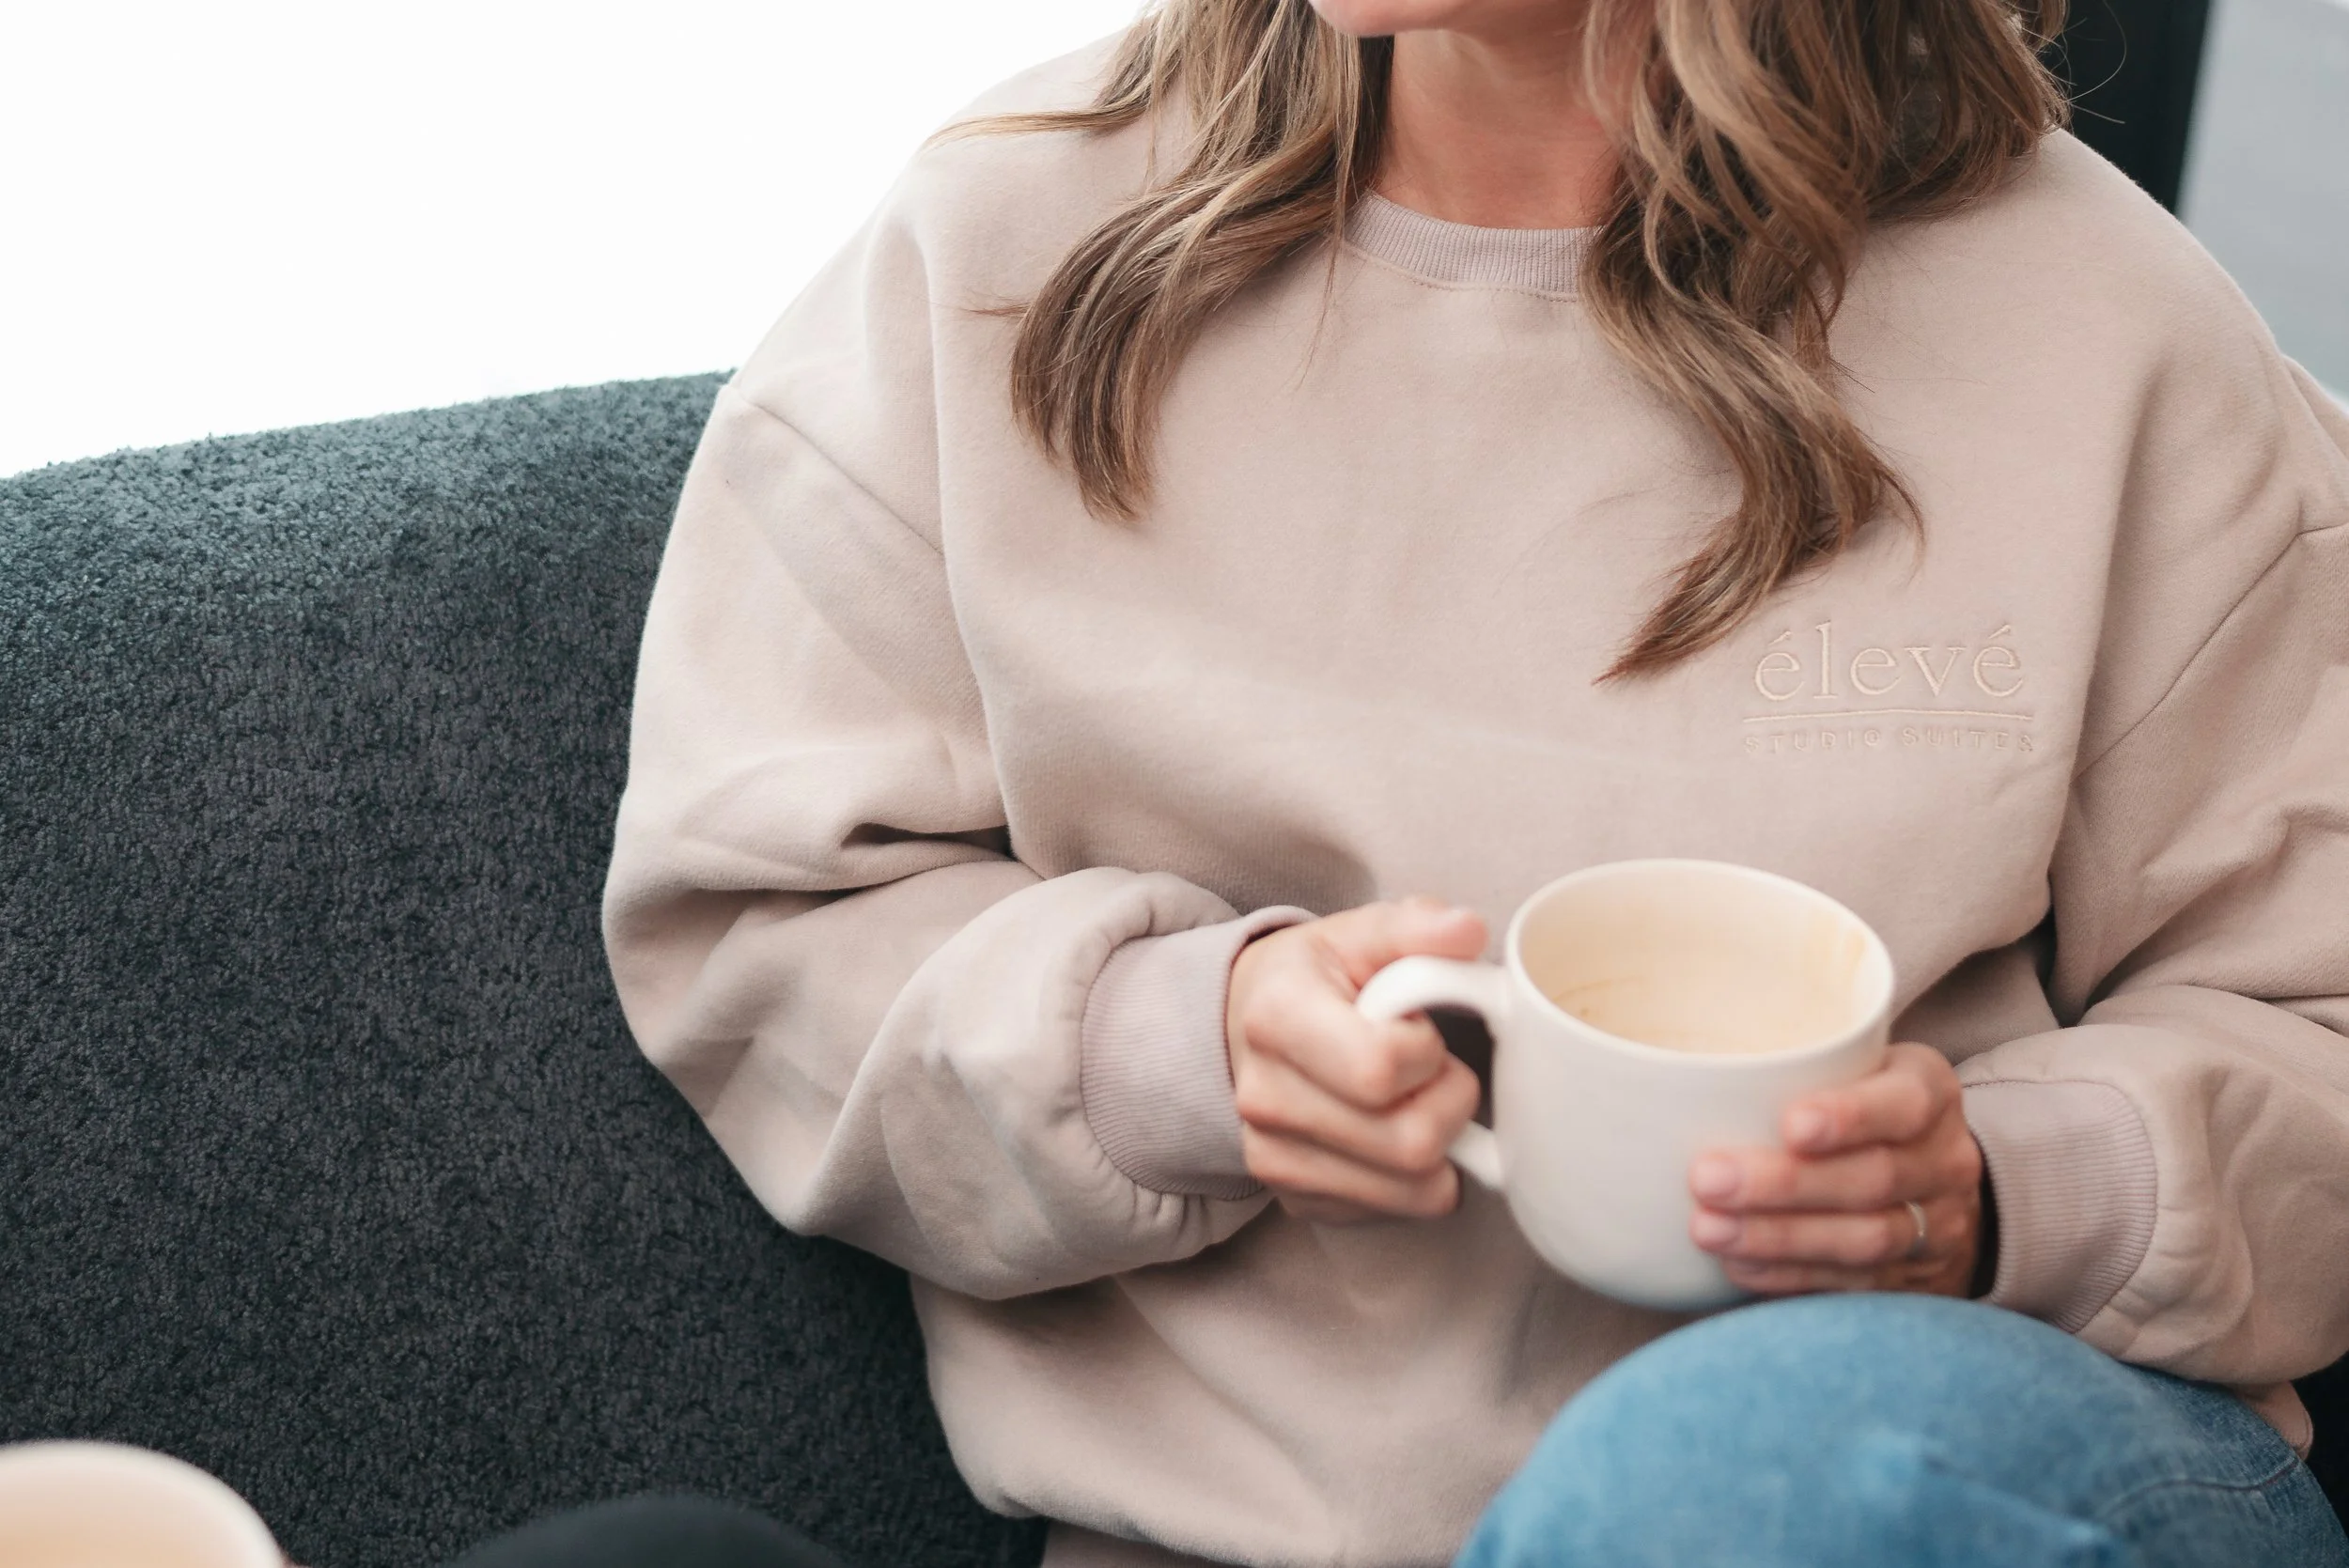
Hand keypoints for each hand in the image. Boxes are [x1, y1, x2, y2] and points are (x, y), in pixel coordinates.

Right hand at [1226, 896, 1488, 1223]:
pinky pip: (1397, 1211)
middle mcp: (1264, 1099)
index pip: (1381, 1069)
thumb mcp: (1357, 934)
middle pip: (1409, 1143)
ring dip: (1442, 1147)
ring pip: (1413, 1189)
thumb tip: (1467, 931)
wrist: (1244, 1028)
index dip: (1426, 1051)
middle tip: (1432, 1070)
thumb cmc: (1313, 980)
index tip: (1416, 1027)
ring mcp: (1275, 1158)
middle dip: (1450, 1103)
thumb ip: (1415, 927)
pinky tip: (1393, 1132)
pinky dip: (1417, 1179)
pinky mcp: (1295, 1198)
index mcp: (1277, 1018)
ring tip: (1414, 1099)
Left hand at [1687, 1042, 1984, 1296]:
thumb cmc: (1861, 1100)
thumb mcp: (1854, 1063)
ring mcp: (1936, 1225)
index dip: (1851, 1116)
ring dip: (1778, 1236)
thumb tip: (1687, 1070)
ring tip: (1709, 1228)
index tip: (1791, 1125)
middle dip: (1786, 1184)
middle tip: (1708, 1179)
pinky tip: (1737, 1263)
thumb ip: (1797, 1060)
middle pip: (1873, 1178)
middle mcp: (1944, 1159)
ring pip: (1864, 1239)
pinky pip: (1852, 1284)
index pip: (1903, 1103)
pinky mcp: (1912, 1278)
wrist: (1932, 1176)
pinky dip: (1789, 1276)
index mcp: (1931, 1091)